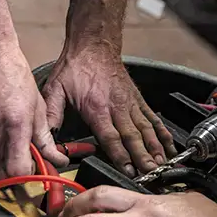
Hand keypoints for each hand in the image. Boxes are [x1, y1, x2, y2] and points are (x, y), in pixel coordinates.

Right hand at [0, 38, 67, 177]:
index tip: (32, 179)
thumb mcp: (36, 105)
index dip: (25, 181)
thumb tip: (57, 159)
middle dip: (9, 174)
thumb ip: (44, 138)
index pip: (16, 173)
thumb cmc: (12, 71)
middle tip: (19, 162)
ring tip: (3, 126)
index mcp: (13, 127)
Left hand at [43, 39, 175, 175]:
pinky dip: (162, 132)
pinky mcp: (138, 100)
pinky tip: (169, 144)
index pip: (111, 137)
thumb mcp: (55, 89)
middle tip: (152, 172)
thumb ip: (52, 114)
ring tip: (164, 162)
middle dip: (144, 157)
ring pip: (147, 129)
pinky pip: (153, 118)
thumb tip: (47, 138)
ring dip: (156, 148)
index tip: (128, 170)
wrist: (94, 45)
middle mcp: (117, 107)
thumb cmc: (76, 66)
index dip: (120, 156)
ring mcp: (130, 104)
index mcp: (97, 108)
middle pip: (133, 137)